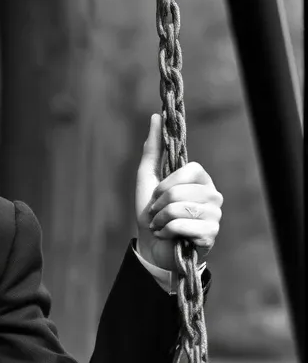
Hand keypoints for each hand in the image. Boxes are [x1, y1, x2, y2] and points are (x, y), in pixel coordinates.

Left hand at [135, 113, 222, 271]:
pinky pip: (183, 227)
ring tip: (162, 225)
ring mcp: (215, 215)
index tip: (156, 196)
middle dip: (158, 207)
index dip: (165, 185)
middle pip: (179, 192)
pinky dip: (167, 233)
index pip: (189, 170)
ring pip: (179, 209)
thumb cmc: (151, 211)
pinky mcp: (211, 234)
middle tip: (157, 214)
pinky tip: (169, 236)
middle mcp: (214, 194)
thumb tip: (156, 117)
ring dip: (160, 220)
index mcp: (201, 178)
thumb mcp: (147, 178)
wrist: (152, 246)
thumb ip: (153, 148)